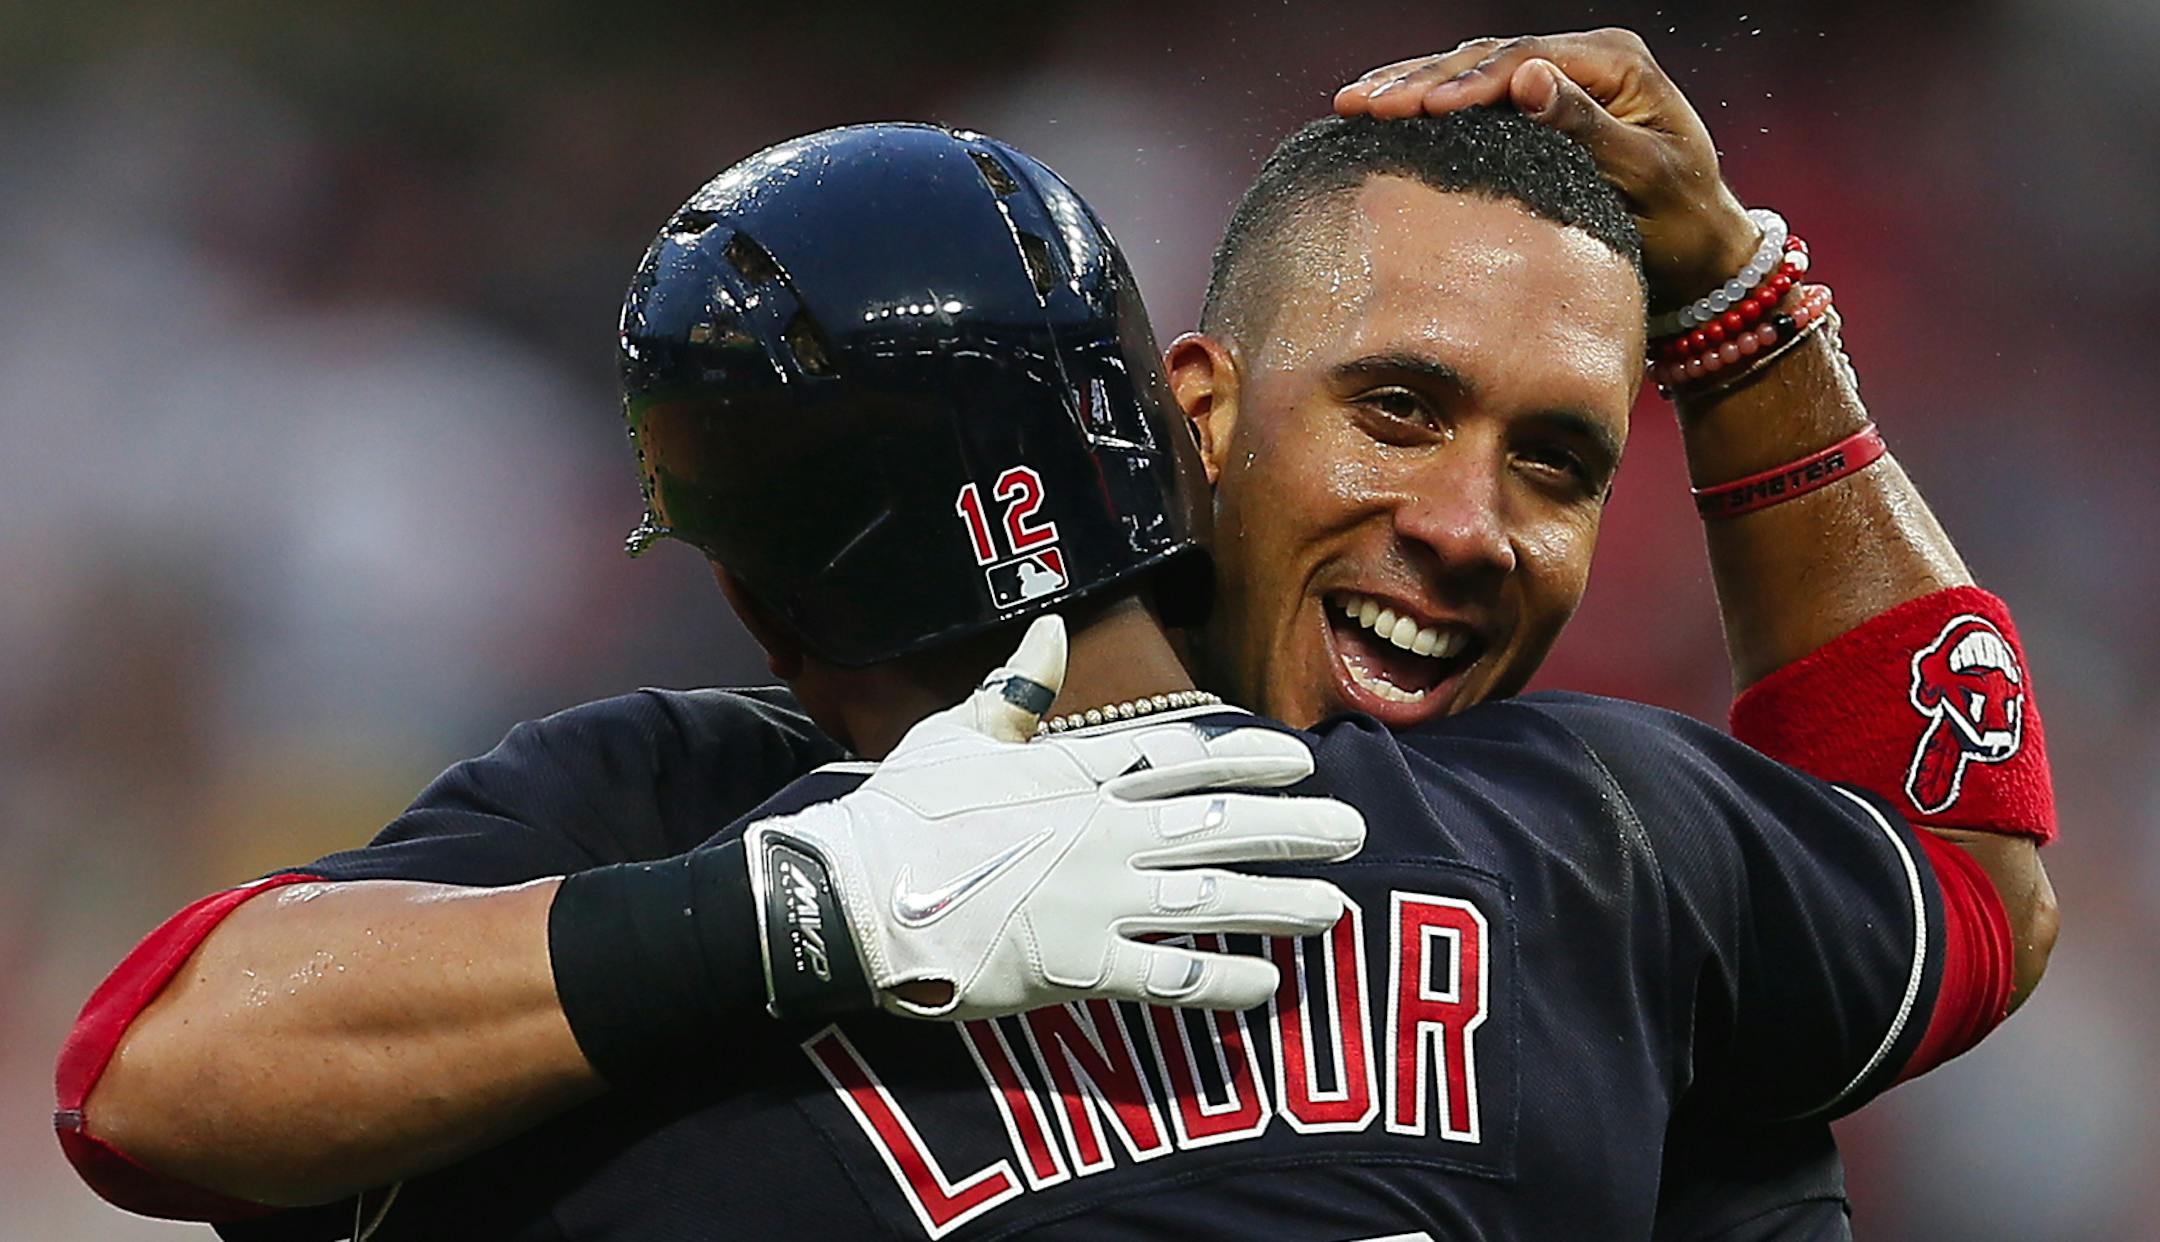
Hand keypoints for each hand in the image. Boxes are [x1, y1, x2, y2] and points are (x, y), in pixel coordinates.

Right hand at [745, 615, 1364, 1019]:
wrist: (852, 894)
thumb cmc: (899, 812)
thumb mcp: (958, 733)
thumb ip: (1016, 687)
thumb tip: (1048, 625)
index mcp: (1075, 774)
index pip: (1183, 759)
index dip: (1249, 760)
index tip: (1300, 761)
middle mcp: (1102, 834)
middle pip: (1219, 826)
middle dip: (1293, 827)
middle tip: (1353, 830)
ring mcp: (1096, 901)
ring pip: (1212, 898)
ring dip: (1281, 900)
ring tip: (1335, 904)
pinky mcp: (1077, 967)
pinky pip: (1168, 976)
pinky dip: (1219, 980)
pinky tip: (1266, 983)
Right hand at [1335, 28, 1759, 309]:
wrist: (1701, 253)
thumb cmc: (1682, 224)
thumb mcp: (1643, 177)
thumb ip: (1587, 128)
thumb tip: (1531, 78)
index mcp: (1617, 63)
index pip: (1525, 59)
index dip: (1465, 83)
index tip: (1415, 108)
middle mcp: (1587, 59)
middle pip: (1488, 57)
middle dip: (1420, 80)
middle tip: (1359, 103)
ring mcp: (1563, 80)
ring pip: (1473, 70)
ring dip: (1411, 85)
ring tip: (1354, 102)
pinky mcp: (1543, 108)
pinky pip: (1478, 97)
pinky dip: (1429, 103)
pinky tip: (1384, 110)